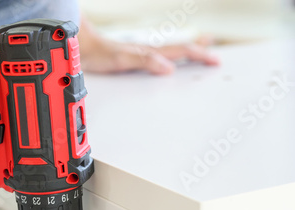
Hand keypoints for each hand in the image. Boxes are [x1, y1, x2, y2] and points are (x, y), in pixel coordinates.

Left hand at [78, 18, 218, 74]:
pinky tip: (167, 68)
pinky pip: (158, 61)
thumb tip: (169, 68)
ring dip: (187, 57)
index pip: (182, 51)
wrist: (84, 49)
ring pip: (171, 55)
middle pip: (181, 51)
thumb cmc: (102, 54)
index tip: (216, 61)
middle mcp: (149, 52)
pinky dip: (170, 62)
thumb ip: (146, 61)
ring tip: (199, 60)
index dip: (200, 55)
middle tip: (215, 61)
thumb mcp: (124, 60)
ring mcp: (142, 55)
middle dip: (200, 55)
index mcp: (151, 51)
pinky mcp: (134, 61)